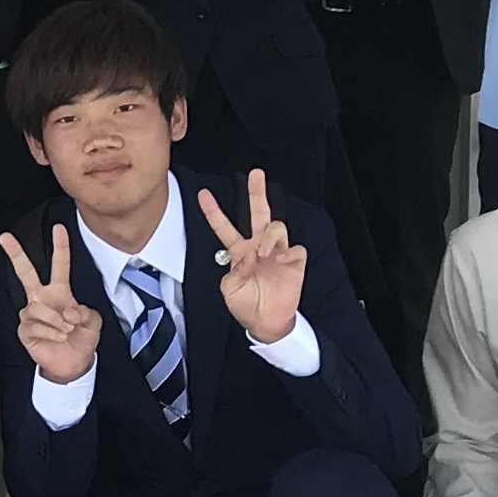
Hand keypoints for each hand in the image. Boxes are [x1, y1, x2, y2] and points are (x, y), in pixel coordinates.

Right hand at [0, 225, 102, 384]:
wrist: (73, 364)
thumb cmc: (81, 339)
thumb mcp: (93, 321)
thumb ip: (85, 311)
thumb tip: (68, 310)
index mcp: (59, 292)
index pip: (59, 265)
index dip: (60, 246)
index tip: (59, 228)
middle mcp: (41, 298)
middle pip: (25, 272)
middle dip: (15, 254)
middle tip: (5, 237)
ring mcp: (31, 313)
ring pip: (39, 308)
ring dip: (58, 321)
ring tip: (66, 331)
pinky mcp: (24, 330)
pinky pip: (35, 326)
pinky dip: (51, 333)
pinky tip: (58, 338)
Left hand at [197, 170, 304, 348]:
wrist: (265, 322)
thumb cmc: (246, 305)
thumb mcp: (230, 289)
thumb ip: (234, 271)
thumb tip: (247, 256)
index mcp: (239, 251)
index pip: (224, 226)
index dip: (213, 211)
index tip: (203, 194)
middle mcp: (258, 246)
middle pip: (258, 212)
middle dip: (256, 192)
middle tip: (255, 174)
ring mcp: (277, 252)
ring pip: (276, 226)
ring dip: (268, 236)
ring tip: (263, 252)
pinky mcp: (294, 261)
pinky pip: (294, 248)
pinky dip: (285, 252)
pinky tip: (278, 261)